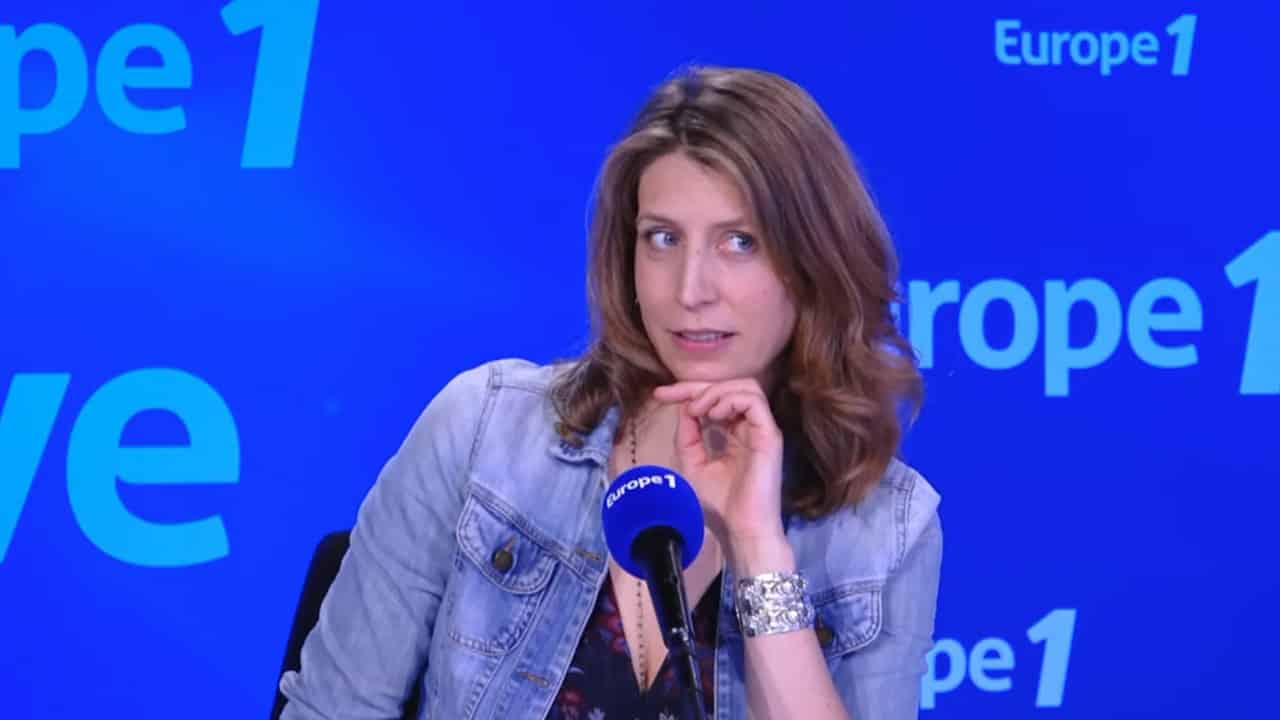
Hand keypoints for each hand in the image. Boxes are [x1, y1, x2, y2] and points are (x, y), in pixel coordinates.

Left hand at [651, 378, 786, 547]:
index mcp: (735, 433)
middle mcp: (750, 427)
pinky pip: (754, 400)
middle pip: (730, 385)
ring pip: (746, 386)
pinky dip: (730, 400)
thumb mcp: (693, 464)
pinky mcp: (769, 435)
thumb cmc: (720, 504)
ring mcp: (762, 430)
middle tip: (673, 397)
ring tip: (698, 411)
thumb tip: (685, 407)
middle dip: (697, 386)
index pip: (715, 398)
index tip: (659, 394)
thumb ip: (688, 435)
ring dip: (715, 392)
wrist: (740, 530)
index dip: (686, 390)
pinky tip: (713, 416)